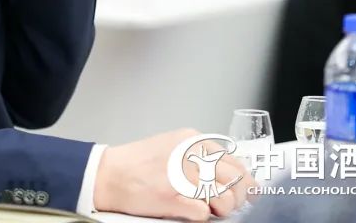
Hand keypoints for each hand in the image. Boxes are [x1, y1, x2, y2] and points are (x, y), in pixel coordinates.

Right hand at [93, 129, 254, 219]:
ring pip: (223, 197)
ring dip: (222, 208)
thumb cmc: (137, 164)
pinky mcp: (172, 196)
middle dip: (237, 197)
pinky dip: (201, 216)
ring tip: (211, 209)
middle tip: (228, 205)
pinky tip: (190, 210)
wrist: (108, 174)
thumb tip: (228, 174)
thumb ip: (199, 156)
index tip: (248, 191)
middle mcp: (190, 154)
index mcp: (191, 140)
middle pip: (234, 180)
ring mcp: (181, 175)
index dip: (244, 180)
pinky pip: (203, 213)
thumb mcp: (172, 147)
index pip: (234, 161)